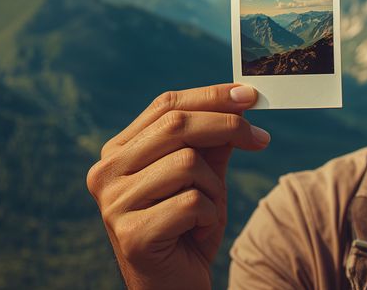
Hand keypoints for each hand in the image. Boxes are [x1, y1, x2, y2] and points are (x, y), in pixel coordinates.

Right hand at [86, 83, 269, 288]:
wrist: (174, 288)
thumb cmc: (188, 230)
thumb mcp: (204, 178)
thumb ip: (214, 142)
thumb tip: (240, 102)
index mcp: (118, 152)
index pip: (166, 106)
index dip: (210, 96)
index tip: (250, 96)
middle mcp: (106, 172)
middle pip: (177, 126)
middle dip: (227, 127)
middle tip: (261, 138)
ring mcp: (113, 203)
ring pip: (187, 164)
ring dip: (214, 189)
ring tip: (206, 213)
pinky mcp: (131, 233)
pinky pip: (191, 203)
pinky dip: (208, 216)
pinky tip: (196, 233)